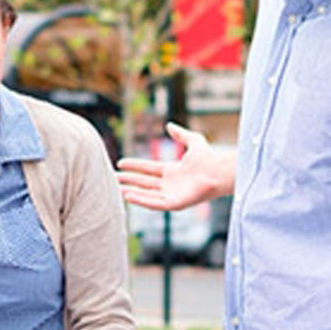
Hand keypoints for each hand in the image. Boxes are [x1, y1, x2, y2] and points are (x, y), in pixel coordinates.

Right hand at [116, 122, 234, 210]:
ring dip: (132, 192)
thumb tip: (169, 125)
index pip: (148, 169)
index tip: (120, 163)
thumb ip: (181, 134)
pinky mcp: (174, 204)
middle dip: (128, 180)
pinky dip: (141, 200)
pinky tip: (129, 195)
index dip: (135, 166)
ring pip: (146, 194)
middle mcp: (170, 184)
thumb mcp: (193, 141)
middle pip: (144, 182)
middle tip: (112, 177)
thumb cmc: (210, 158)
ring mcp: (172, 195)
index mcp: (172, 171)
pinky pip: (154, 203)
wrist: (218, 171)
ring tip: (117, 188)